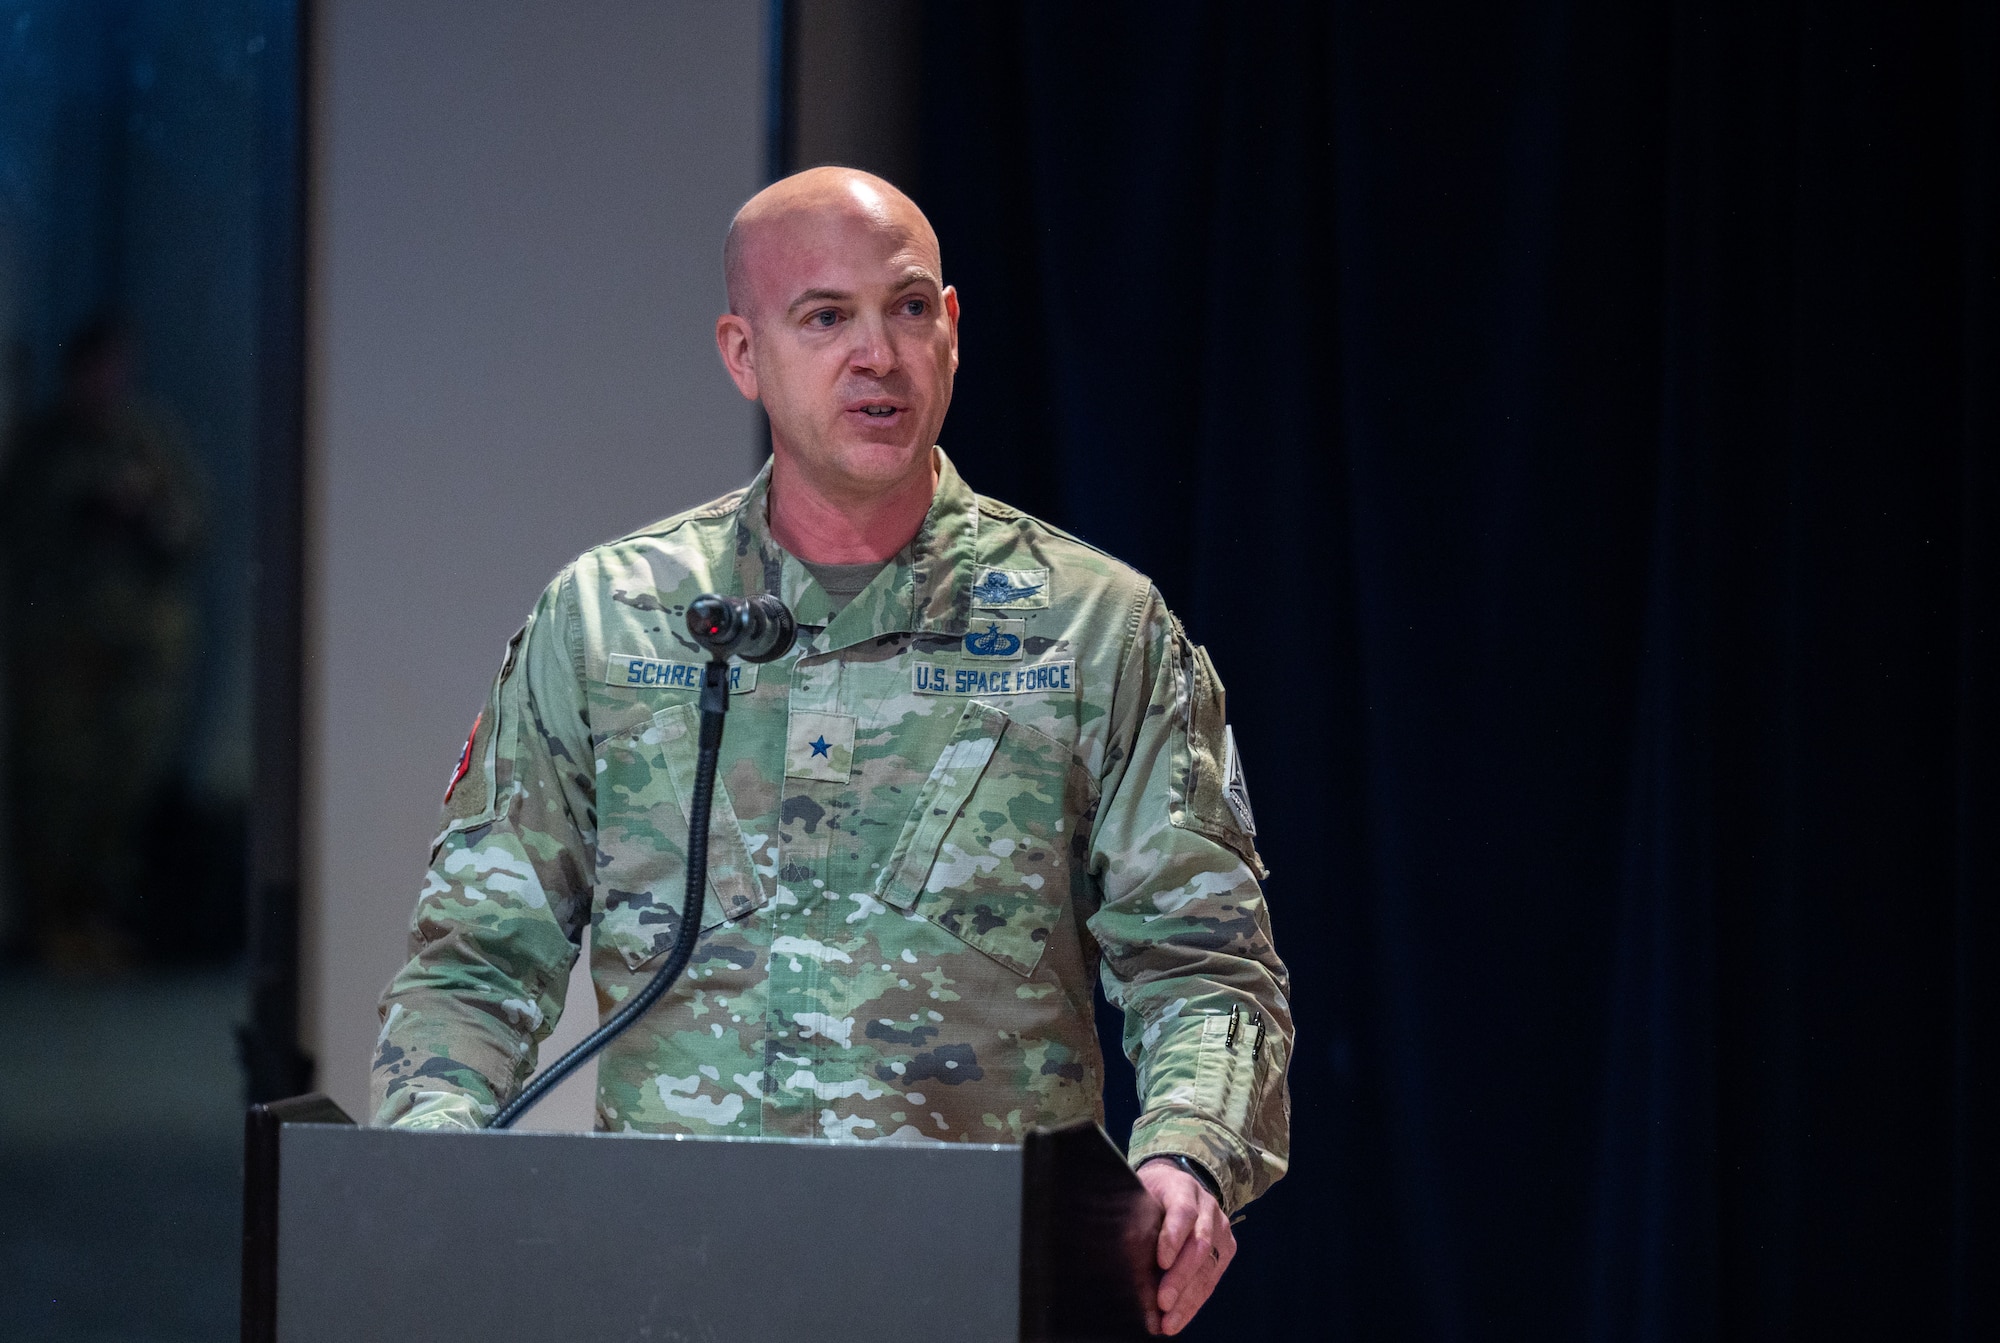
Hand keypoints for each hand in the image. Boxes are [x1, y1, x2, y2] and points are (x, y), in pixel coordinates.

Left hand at [1136, 1159, 1235, 1334]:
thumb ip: (1136, 1218)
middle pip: (1199, 1245)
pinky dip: (1193, 1304)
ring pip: (1207, 1267)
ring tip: (1168, 1322)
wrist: (1177, 1184)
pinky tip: (1178, 1320)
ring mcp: (1221, 1229)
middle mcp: (1208, 1207)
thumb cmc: (1151, 1193)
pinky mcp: (1226, 1249)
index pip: (1183, 1212)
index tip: (1160, 1262)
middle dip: (1180, 1277)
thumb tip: (1125, 1253)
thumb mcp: (1140, 1194)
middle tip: (1162, 1302)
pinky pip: (1212, 1280)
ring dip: (1187, 1299)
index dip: (1173, 1237)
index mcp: (1183, 1188)